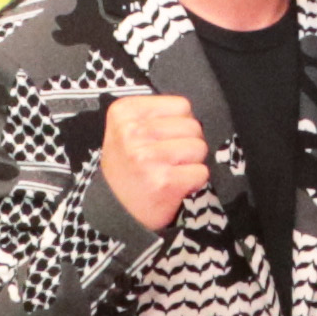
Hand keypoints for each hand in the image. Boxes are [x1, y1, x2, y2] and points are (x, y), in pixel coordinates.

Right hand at [100, 91, 214, 232]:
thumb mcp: (127, 130)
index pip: (182, 105)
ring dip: (191, 162)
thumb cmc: (128, 167)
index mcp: (124, 112)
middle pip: (193, 126)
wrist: (114, 209)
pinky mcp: (163, 181)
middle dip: (187, 143)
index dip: (179, 124)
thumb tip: (195, 115)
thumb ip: (156, 115)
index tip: (161, 139)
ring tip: (169, 171)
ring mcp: (148, 157)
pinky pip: (201, 172)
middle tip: (167, 159)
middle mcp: (133, 132)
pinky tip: (174, 185)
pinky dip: (193, 181)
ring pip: (200, 148)